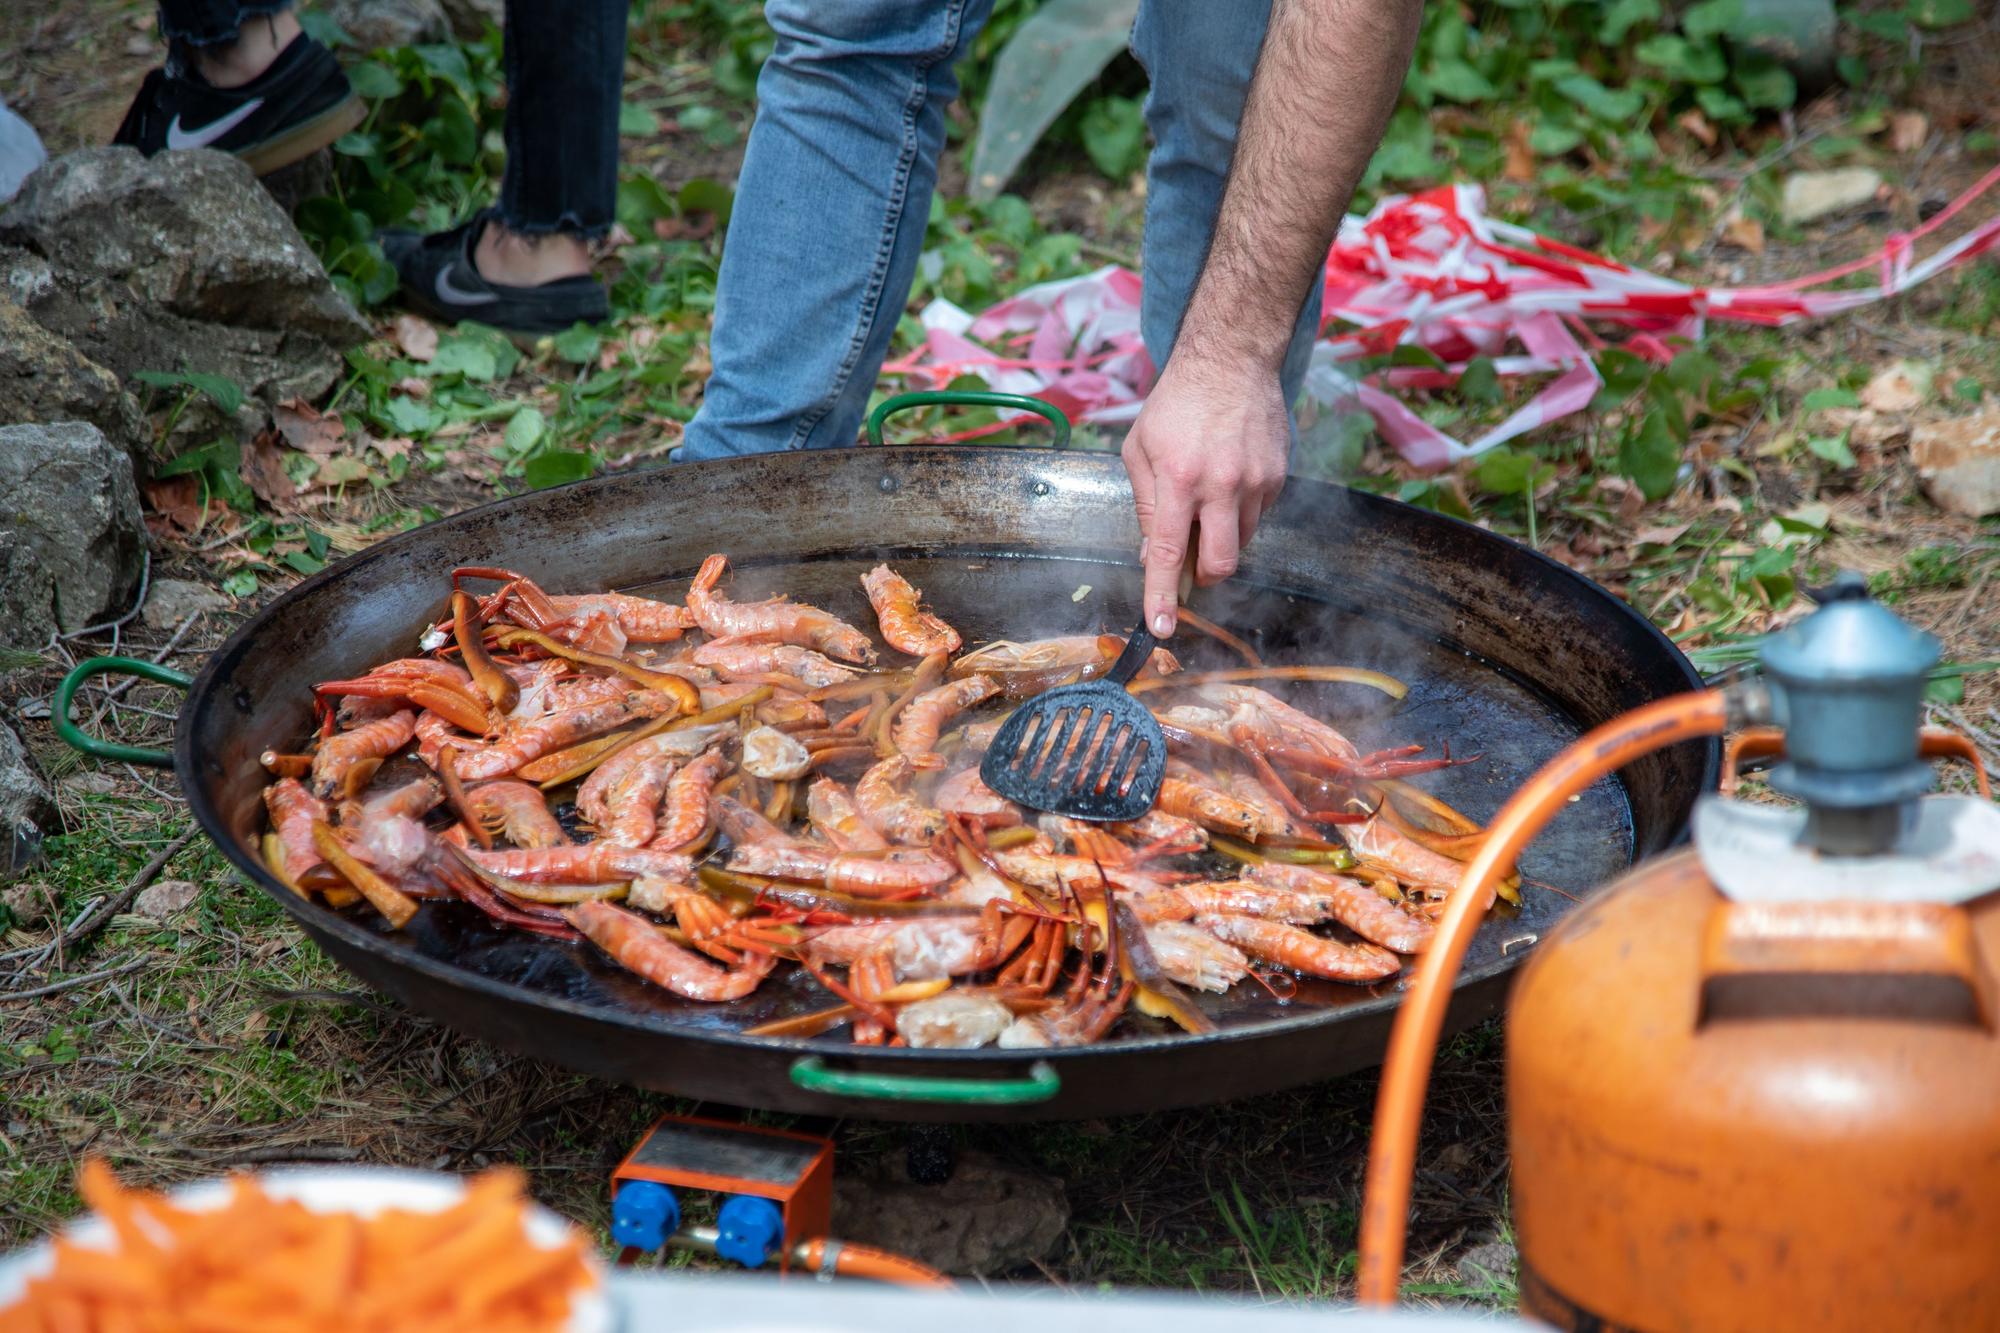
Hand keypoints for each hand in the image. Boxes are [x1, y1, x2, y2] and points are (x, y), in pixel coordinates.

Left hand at [1122, 356, 1290, 637]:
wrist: (1231, 360)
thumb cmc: (1176, 404)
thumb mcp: (1140, 450)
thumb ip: (1146, 506)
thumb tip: (1154, 557)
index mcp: (1179, 478)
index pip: (1171, 553)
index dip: (1165, 596)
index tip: (1163, 629)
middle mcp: (1221, 484)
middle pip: (1221, 564)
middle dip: (1204, 577)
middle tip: (1191, 561)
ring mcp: (1256, 481)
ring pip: (1241, 544)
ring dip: (1220, 540)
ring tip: (1205, 502)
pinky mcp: (1278, 476)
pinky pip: (1257, 517)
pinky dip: (1238, 515)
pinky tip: (1227, 480)